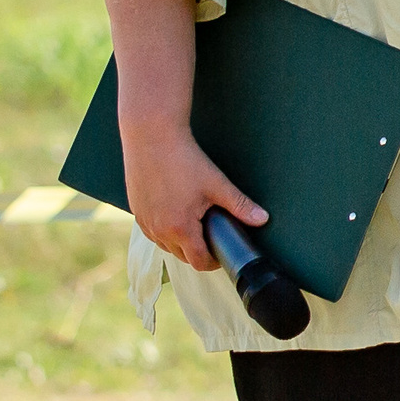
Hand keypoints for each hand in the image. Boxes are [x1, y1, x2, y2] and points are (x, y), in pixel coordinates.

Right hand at [120, 114, 267, 272]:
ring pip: (165, 245)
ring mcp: (144, 222)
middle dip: (198, 252)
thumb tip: (263, 219)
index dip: (214, 262)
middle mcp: (158, 231)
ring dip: (180, 242)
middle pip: (182, 257)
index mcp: (179, 228)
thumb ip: (240, 205)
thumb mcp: (216, 184)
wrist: (152, 137)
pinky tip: (176, 216)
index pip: (199, 262)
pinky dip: (165, 231)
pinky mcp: (136, 211)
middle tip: (213, 237)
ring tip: (196, 227)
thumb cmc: (184, 160)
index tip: (223, 252)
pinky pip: (152, 232)